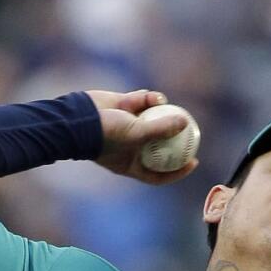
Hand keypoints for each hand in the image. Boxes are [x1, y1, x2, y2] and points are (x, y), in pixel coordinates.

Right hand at [85, 88, 199, 185]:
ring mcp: (127, 127)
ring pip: (152, 120)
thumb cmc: (105, 134)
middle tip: (192, 131)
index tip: (193, 162)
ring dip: (162, 113)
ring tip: (168, 106)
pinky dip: (148, 98)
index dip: (178, 171)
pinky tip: (152, 96)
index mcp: (132, 164)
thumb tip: (185, 123)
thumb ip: (161, 129)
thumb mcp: (136, 135)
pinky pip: (142, 102)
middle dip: (176, 138)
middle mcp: (131, 147)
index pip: (159, 174)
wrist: (77, 117)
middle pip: (160, 145)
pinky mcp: (123, 107)